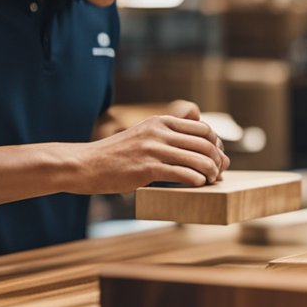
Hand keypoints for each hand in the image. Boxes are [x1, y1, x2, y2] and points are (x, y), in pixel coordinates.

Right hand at [77, 105, 229, 192]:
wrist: (85, 164)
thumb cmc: (117, 154)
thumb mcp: (144, 134)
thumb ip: (168, 133)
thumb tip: (200, 135)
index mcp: (160, 121)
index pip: (202, 128)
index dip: (217, 143)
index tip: (219, 156)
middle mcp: (159, 132)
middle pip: (204, 143)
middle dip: (218, 158)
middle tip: (221, 171)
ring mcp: (153, 149)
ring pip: (197, 159)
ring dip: (211, 171)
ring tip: (212, 180)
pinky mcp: (147, 169)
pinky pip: (182, 174)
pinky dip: (196, 180)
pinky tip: (199, 185)